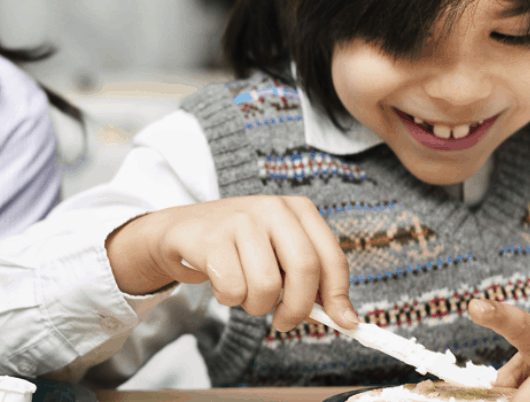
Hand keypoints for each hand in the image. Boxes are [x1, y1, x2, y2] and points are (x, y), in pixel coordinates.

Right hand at [104, 195, 356, 330]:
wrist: (183, 230)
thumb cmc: (239, 247)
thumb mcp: (280, 253)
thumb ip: (312, 281)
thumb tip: (346, 319)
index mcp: (297, 209)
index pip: (331, 257)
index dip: (338, 295)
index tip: (342, 321)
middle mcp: (272, 208)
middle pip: (304, 269)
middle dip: (297, 308)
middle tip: (284, 321)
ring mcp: (240, 220)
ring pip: (267, 287)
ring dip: (256, 305)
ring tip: (244, 290)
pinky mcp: (211, 238)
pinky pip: (233, 289)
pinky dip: (228, 298)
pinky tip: (221, 281)